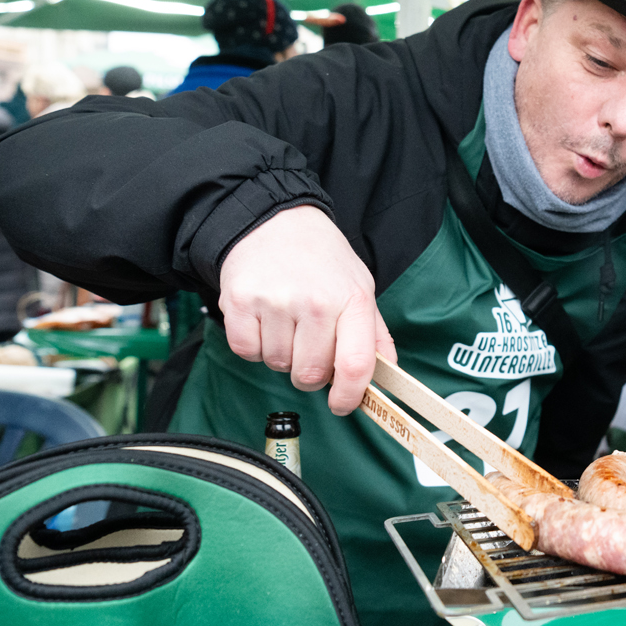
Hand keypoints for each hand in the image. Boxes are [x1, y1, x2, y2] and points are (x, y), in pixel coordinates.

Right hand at [218, 205, 396, 415]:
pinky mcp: (239, 303)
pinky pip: (247, 352)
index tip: (343, 404)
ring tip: (286, 321)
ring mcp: (275, 303)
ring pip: (277, 365)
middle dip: (310, 372)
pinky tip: (263, 319)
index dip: (350, 395)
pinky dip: (254, 345)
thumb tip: (387, 376)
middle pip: (310, 375)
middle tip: (309, 345)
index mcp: (352, 300)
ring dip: (281, 355)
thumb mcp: (359, 287)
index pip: (356, 365)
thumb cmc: (322, 260)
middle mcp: (315, 302)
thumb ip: (373, 334)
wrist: (274, 220)